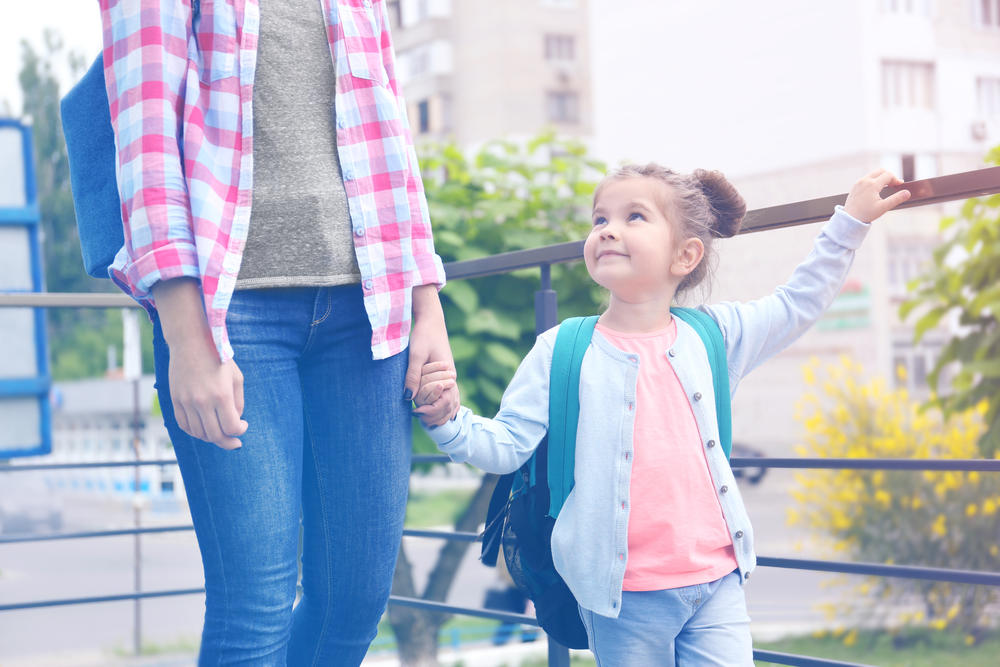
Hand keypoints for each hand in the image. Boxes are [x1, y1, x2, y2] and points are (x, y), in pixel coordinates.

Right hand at [153, 279, 247, 449]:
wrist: (191, 342)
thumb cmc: (218, 358)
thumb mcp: (236, 377)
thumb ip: (238, 402)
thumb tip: (235, 421)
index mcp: (221, 395)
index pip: (231, 427)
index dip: (240, 431)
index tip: (243, 425)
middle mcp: (202, 401)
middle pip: (215, 435)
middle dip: (228, 442)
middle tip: (234, 442)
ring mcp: (186, 402)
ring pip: (199, 433)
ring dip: (211, 437)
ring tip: (220, 432)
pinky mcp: (175, 400)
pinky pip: (184, 425)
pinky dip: (195, 431)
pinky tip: (204, 428)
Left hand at [404, 284, 459, 426]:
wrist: (431, 322)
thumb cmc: (423, 335)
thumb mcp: (416, 355)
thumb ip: (413, 376)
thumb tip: (407, 397)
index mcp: (447, 375)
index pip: (445, 402)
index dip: (431, 411)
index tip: (415, 412)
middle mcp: (451, 379)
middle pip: (450, 406)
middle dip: (436, 416)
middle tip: (419, 420)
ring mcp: (450, 378)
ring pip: (452, 403)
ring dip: (441, 414)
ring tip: (427, 423)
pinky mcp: (445, 375)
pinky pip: (449, 396)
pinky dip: (445, 407)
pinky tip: (438, 414)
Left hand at [844, 169, 910, 222]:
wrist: (849, 219)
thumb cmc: (865, 214)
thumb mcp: (883, 207)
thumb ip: (896, 199)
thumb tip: (907, 192)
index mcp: (872, 185)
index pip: (889, 175)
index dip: (896, 179)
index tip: (900, 186)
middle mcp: (864, 181)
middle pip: (881, 171)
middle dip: (889, 176)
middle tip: (894, 184)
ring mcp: (859, 182)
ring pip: (873, 174)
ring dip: (881, 177)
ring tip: (886, 187)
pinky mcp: (855, 186)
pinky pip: (867, 178)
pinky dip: (874, 180)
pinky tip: (876, 190)